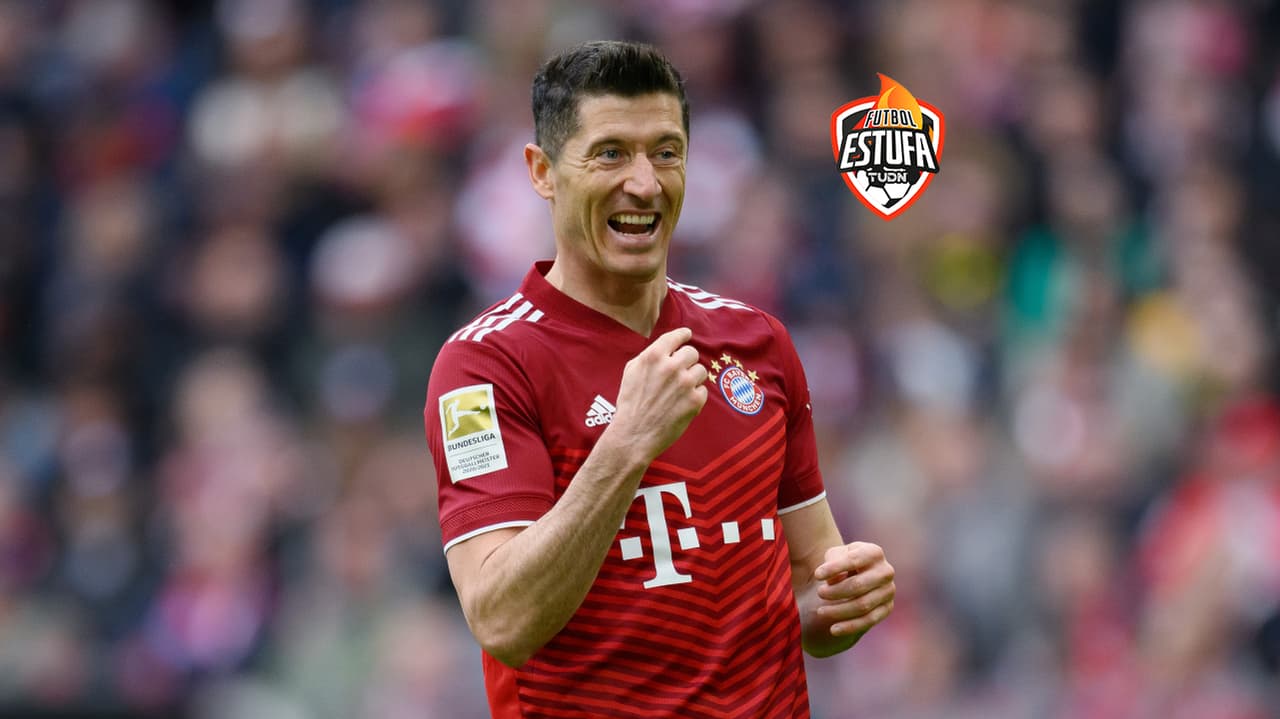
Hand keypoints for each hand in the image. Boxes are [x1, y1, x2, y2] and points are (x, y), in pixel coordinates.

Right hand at [606, 327, 707, 463]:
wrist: (633, 434)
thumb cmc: (630, 404)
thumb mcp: (632, 371)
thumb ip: (650, 356)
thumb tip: (668, 348)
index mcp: (654, 356)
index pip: (676, 336)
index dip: (683, 335)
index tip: (687, 335)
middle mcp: (671, 366)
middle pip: (692, 353)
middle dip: (687, 362)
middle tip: (680, 373)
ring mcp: (685, 383)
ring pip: (701, 370)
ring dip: (693, 379)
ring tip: (679, 391)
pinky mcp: (695, 400)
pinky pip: (703, 390)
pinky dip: (695, 397)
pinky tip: (681, 404)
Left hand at [813, 542, 894, 637]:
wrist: (858, 573)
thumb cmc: (843, 562)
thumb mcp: (836, 555)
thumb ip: (833, 562)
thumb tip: (832, 582)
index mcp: (873, 553)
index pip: (853, 561)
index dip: (834, 568)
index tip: (816, 576)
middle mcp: (885, 571)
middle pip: (858, 585)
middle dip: (836, 592)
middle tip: (819, 593)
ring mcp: (888, 591)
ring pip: (863, 605)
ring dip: (839, 610)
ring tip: (820, 611)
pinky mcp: (887, 608)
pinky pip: (869, 620)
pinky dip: (850, 626)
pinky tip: (833, 630)